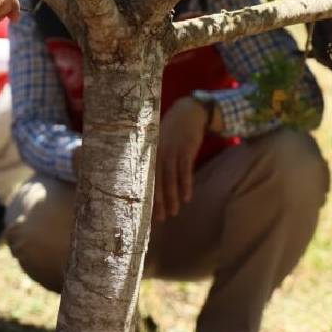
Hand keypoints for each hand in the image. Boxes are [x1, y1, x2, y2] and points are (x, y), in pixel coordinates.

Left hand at [152, 97, 208, 222]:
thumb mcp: (158, 143)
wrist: (188, 113)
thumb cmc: (171, 131)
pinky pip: (185, 171)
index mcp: (149, 153)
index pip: (144, 178)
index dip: (144, 195)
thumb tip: (146, 181)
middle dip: (157, 201)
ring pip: (170, 179)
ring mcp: (172, 151)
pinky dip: (185, 184)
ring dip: (172, 197)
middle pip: (156, 181)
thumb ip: (153, 159)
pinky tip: (186, 198)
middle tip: (159, 218)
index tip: (143, 212)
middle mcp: (157, 153)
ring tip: (173, 213)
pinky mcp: (185, 150)